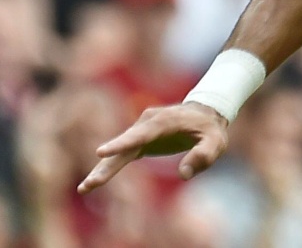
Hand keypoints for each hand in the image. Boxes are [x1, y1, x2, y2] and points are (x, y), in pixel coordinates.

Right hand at [77, 102, 229, 193]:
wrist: (205, 113)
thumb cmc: (210, 128)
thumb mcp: (216, 141)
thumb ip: (203, 155)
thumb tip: (184, 174)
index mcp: (164, 121)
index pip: (140, 134)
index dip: (121, 144)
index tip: (101, 152)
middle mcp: (147, 123)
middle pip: (123, 145)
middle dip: (106, 165)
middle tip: (89, 184)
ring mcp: (140, 131)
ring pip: (118, 152)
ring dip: (102, 170)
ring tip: (85, 188)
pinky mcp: (139, 140)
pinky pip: (121, 155)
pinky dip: (109, 167)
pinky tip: (94, 182)